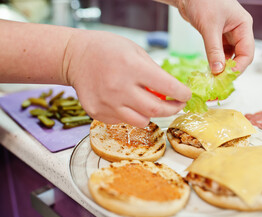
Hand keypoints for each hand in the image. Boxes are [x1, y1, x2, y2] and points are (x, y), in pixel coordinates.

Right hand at [64, 30, 190, 127]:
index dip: (182, 94)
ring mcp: (107, 104)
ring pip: (142, 121)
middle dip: (173, 109)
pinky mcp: (98, 113)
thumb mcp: (135, 51)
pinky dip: (131, 114)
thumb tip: (170, 91)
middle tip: (176, 105)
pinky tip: (126, 102)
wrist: (75, 57)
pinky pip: (123, 120)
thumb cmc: (107, 49)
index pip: (167, 87)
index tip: (186, 95)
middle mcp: (119, 88)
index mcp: (132, 67)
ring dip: (152, 114)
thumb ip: (153, 72)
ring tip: (151, 104)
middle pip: (157, 110)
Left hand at [177, 0, 253, 73]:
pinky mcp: (217, 35)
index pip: (247, 52)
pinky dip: (215, 60)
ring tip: (213, 75)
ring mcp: (227, 33)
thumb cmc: (203, 1)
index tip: (227, 78)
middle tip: (219, 80)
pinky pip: (219, 52)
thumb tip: (218, 71)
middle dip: (231, 68)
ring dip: (222, 65)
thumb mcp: (209, 27)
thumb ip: (214, 50)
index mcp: (243, 26)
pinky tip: (210, 67)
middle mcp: (238, 30)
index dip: (239, 67)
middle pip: (240, 55)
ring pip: (229, 55)